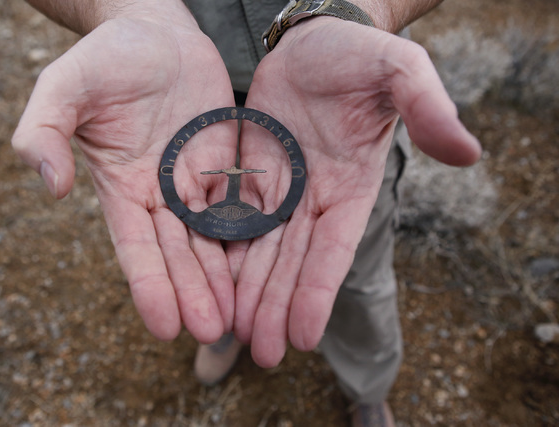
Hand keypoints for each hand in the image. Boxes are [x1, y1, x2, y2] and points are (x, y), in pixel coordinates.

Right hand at [12, 5, 237, 343]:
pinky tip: (263, 271)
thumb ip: (44, 130)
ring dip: (222, 280)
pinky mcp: (222, 166)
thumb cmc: (108, 56)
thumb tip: (50, 186)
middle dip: (193, 293)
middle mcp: (157, 194)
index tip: (165, 327)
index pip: (135, 246)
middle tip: (213, 334)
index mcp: (120, 185)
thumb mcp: (65, 84)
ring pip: (211, 240)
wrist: (155, 30)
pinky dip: (248, 240)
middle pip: (178, 254)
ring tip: (239, 318)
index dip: (150, 286)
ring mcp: (192, 182)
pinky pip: (239, 207)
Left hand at [230, 18, 481, 366]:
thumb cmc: (358, 53)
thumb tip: (470, 152)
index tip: (303, 337)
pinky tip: (211, 283)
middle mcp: (315, 197)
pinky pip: (234, 218)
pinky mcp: (251, 173)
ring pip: (260, 248)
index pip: (333, 249)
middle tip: (261, 354)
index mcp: (351, 185)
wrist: (314, 38)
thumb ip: (429, 107)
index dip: (317, 292)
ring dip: (248, 291)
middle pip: (292, 262)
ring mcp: (281, 187)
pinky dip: (224, 251)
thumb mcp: (397, 70)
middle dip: (277, 307)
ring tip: (232, 333)